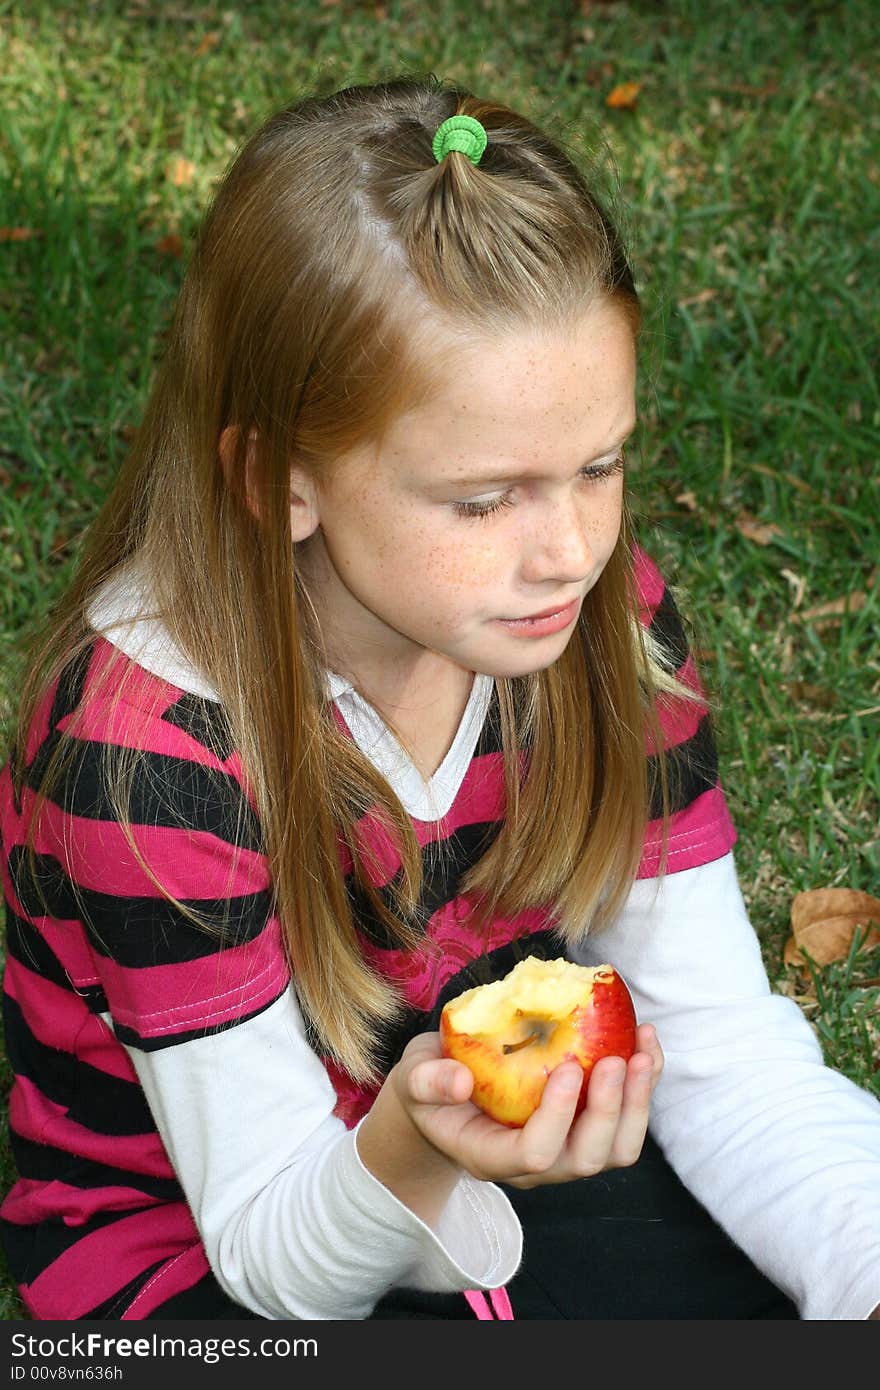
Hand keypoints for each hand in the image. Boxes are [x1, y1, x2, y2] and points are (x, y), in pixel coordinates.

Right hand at [393, 1022, 663, 1189]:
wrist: (443, 1099)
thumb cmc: (428, 1088)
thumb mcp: (413, 1079)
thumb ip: (427, 1082)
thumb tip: (459, 1082)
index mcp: (491, 1156)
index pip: (535, 1154)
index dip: (558, 1116)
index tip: (567, 1066)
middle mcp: (536, 1165)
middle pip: (586, 1159)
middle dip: (609, 1111)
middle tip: (617, 1058)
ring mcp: (565, 1151)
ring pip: (617, 1149)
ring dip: (638, 1102)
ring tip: (644, 1051)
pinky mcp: (583, 1129)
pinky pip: (626, 1120)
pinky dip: (643, 1085)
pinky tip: (645, 1042)